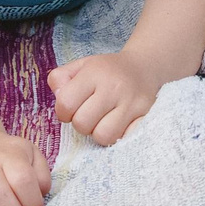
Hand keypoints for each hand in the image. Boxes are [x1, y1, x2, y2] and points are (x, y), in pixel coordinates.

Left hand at [49, 53, 167, 144]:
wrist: (142, 67)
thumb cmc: (106, 71)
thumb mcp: (80, 66)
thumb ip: (59, 79)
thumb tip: (59, 98)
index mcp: (94, 73)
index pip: (66, 103)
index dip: (63, 112)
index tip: (71, 109)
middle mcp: (113, 87)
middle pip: (83, 124)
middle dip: (81, 124)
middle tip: (89, 115)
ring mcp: (131, 103)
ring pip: (104, 136)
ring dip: (99, 133)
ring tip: (103, 121)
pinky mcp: (145, 116)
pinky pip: (124, 139)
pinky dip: (119, 136)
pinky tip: (118, 124)